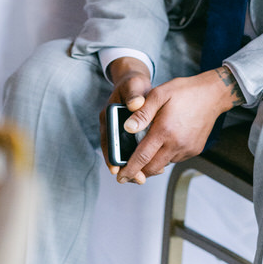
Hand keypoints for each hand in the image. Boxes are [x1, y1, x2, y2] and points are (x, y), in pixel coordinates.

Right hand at [99, 56, 152, 173]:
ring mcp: (121, 133)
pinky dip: (142, 158)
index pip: (107, 140)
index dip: (111, 156)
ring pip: (125, 154)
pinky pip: (134, 151)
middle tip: (138, 179)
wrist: (135, 84)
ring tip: (147, 176)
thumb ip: (134, 94)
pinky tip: (154, 165)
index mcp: (108, 117)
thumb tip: (135, 105)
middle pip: (115, 152)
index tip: (116, 169)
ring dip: (135, 166)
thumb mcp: (133, 85)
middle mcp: (112, 128)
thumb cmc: (133, 84)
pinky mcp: (131, 136)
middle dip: (126, 167)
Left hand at [114, 66, 243, 184]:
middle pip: (152, 168)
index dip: (129, 170)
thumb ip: (142, 113)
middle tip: (128, 171)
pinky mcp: (195, 150)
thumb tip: (127, 128)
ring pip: (164, 164)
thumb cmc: (186, 91)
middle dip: (138, 172)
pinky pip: (175, 159)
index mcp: (165, 131)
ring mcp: (187, 149)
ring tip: (146, 153)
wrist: (213, 94)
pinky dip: (165, 156)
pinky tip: (164, 143)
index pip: (142, 157)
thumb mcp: (159, 94)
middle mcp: (177, 144)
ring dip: (152, 163)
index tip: (120, 178)